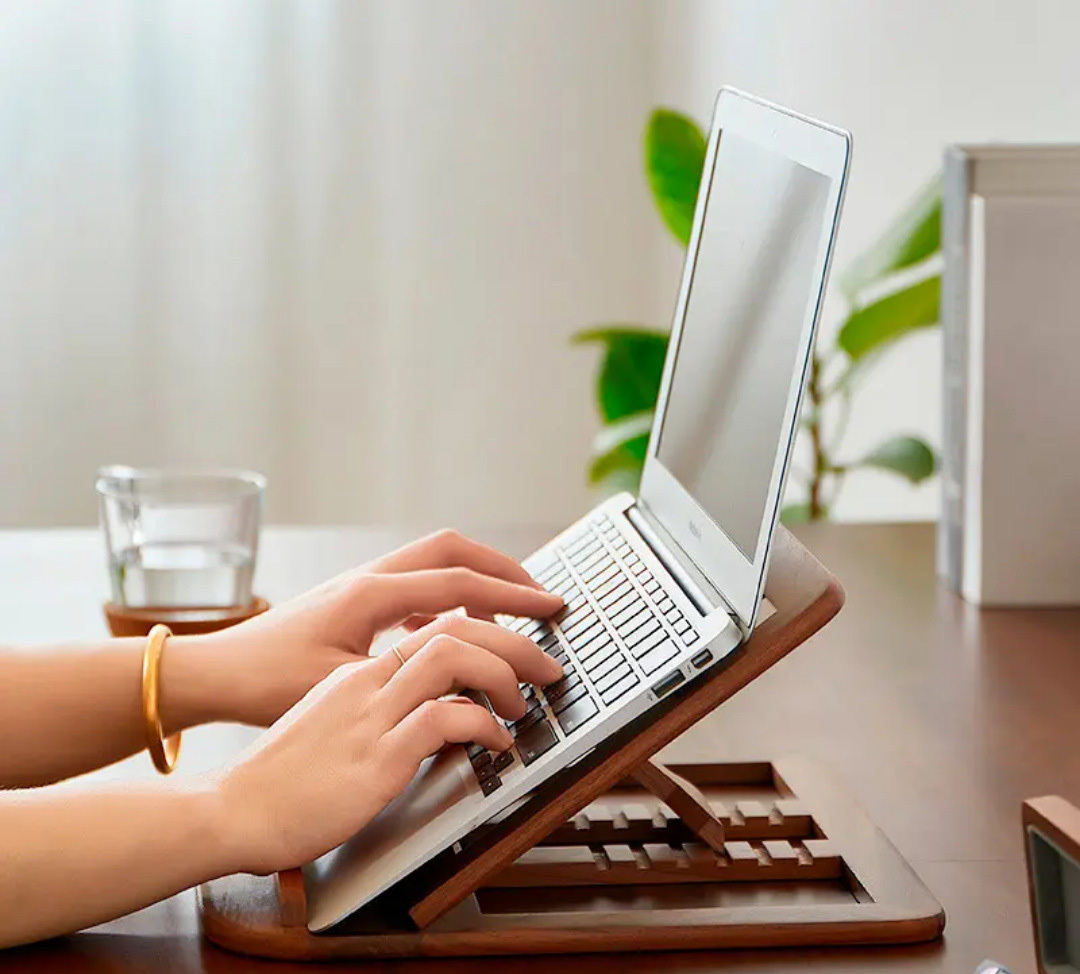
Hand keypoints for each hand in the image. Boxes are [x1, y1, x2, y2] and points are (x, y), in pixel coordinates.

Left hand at [170, 530, 562, 729]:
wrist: (217, 671)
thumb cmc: (268, 683)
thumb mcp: (341, 688)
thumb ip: (403, 679)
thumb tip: (461, 686)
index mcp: (373, 595)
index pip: (460, 583)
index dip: (513, 596)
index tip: (551, 607)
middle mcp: (371, 577)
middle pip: (454, 551)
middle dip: (504, 568)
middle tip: (540, 595)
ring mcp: (362, 582)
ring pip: (435, 561)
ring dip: (477, 576)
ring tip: (510, 606)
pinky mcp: (355, 597)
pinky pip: (417, 581)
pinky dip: (450, 593)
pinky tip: (455, 626)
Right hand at [214, 613, 563, 874]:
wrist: (233, 811)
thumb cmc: (284, 779)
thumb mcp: (335, 728)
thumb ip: (378, 711)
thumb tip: (433, 712)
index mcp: (359, 673)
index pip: (435, 626)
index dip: (486, 628)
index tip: (517, 644)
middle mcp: (367, 681)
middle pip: (453, 626)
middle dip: (512, 639)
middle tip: (546, 665)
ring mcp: (370, 715)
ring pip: (451, 656)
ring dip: (502, 672)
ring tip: (522, 702)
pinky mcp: (375, 757)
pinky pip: (444, 719)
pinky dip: (483, 725)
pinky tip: (496, 743)